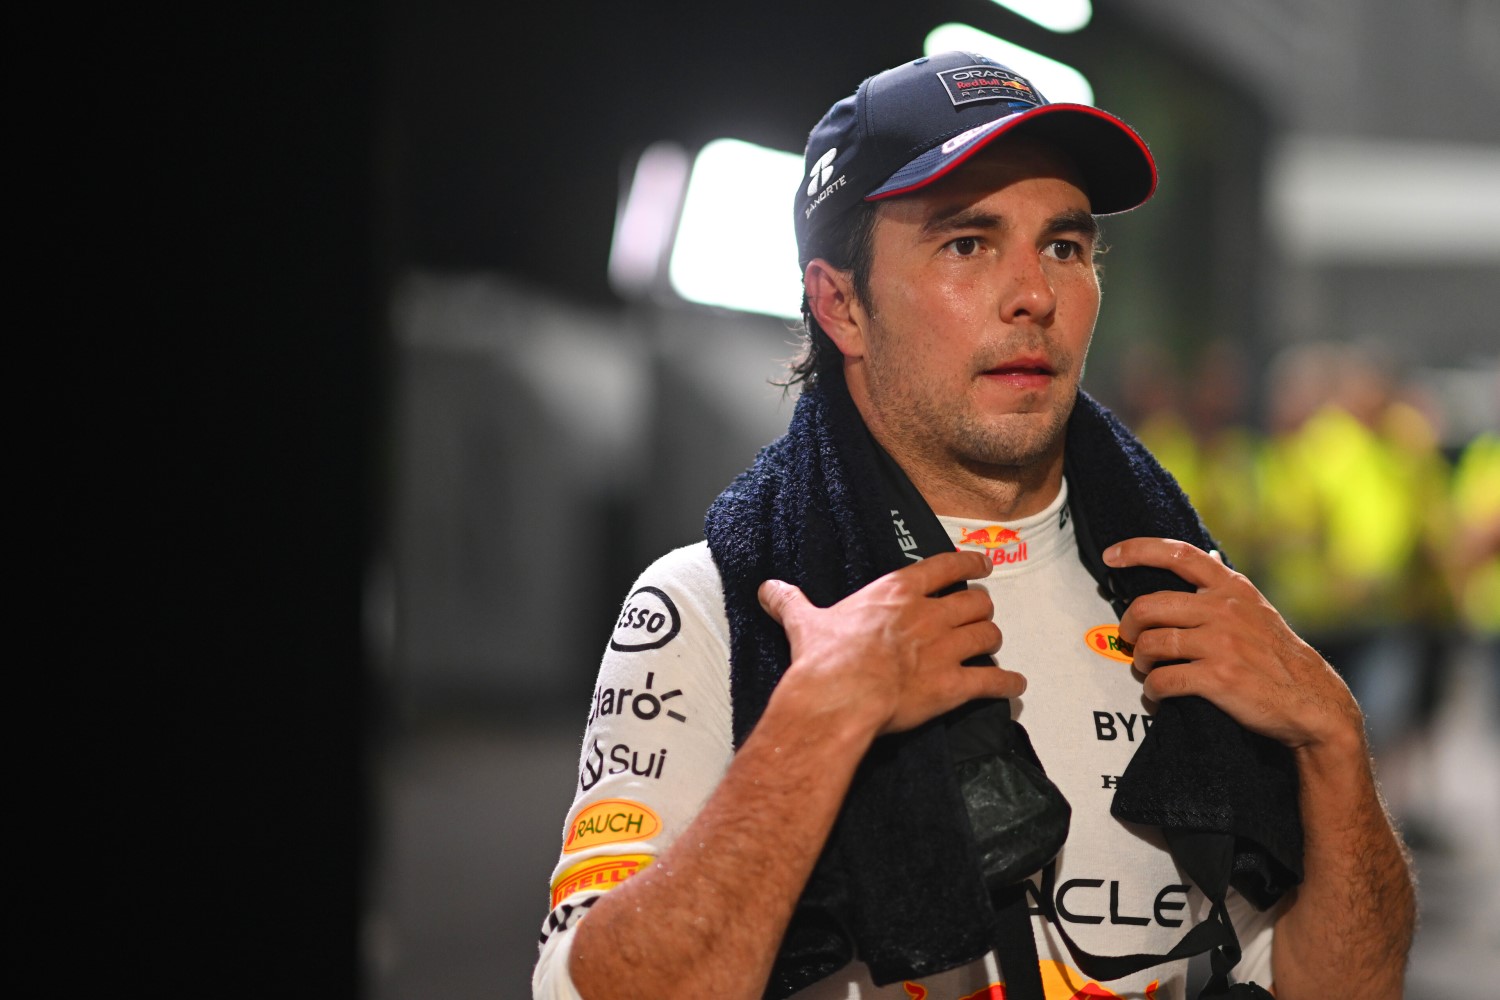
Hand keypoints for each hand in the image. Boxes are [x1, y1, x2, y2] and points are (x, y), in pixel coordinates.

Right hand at [757, 550, 1022, 736]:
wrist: (838, 696)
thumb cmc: (825, 658)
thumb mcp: (804, 622)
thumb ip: (790, 602)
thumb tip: (767, 589)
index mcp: (898, 592)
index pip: (946, 566)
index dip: (969, 563)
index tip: (981, 564)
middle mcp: (929, 615)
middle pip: (976, 602)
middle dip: (981, 608)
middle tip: (978, 615)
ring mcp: (945, 649)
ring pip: (988, 635)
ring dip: (992, 641)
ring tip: (991, 647)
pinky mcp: (953, 685)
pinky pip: (993, 681)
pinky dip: (1007, 685)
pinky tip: (1014, 687)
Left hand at [1104, 537, 1363, 752]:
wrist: (1312, 700)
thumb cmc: (1277, 655)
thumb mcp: (1255, 609)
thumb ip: (1224, 588)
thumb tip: (1205, 557)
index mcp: (1231, 588)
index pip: (1179, 554)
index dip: (1138, 550)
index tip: (1111, 555)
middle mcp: (1223, 610)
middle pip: (1148, 607)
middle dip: (1128, 625)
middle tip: (1129, 638)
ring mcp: (1221, 644)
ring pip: (1151, 644)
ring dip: (1140, 660)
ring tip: (1147, 668)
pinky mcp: (1218, 678)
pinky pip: (1163, 680)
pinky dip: (1153, 690)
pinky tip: (1158, 694)